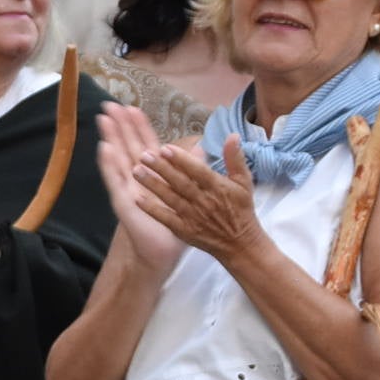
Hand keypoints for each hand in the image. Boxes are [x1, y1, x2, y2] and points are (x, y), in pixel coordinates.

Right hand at [96, 101, 183, 273]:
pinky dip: (108, 163)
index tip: (132, 107)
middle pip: (126, 145)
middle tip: (109, 104)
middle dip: (119, 125)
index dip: (138, 126)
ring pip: (117, 157)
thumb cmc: (175, 222)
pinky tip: (104, 147)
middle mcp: (136, 177)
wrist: (164, 249)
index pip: (144, 143)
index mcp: (153, 173)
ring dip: (110, 137)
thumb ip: (192, 169)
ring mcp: (126, 187)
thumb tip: (201, 148)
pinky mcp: (123, 200)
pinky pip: (114, 179)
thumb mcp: (188, 192)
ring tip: (103, 118)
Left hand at [132, 134, 264, 263]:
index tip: (166, 148)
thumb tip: (232, 135)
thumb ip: (235, 158)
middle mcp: (204, 201)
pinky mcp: (185, 230)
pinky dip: (152, 209)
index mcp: (218, 187)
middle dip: (161, 168)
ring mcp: (193, 217)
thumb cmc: (241, 209)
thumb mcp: (243, 182)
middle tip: (144, 155)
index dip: (182, 160)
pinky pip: (166, 218)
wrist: (240, 244)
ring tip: (136, 171)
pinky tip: (138, 199)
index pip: (198, 171)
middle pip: (180, 183)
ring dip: (152, 185)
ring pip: (170, 198)